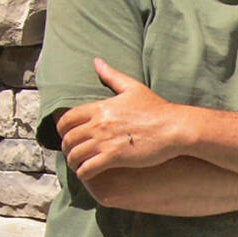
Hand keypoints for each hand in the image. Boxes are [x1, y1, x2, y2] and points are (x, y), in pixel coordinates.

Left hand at [57, 59, 184, 178]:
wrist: (175, 128)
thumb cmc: (158, 109)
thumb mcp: (133, 88)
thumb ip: (112, 76)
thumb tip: (97, 62)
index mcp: (100, 108)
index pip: (67, 119)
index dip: (62, 130)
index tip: (67, 136)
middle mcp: (98, 124)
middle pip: (68, 138)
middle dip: (66, 148)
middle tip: (71, 153)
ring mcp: (105, 141)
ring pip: (75, 154)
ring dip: (73, 162)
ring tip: (77, 166)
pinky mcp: (115, 157)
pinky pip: (88, 168)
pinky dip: (83, 173)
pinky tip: (86, 174)